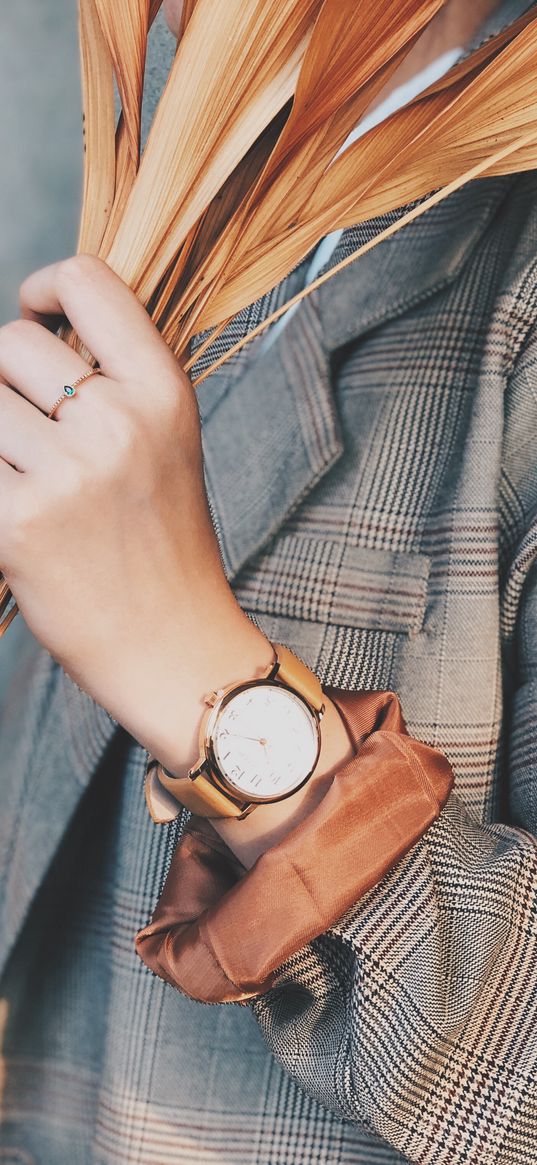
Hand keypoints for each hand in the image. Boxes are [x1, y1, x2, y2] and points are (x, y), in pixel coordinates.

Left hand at [0, 255, 271, 770]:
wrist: (173, 646)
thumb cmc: (163, 541)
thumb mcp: (165, 441)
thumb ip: (113, 378)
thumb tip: (28, 328)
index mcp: (163, 393)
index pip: (86, 281)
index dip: (44, 287)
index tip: (37, 317)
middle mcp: (118, 424)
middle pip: (10, 344)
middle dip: (6, 382)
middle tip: (33, 433)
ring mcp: (67, 475)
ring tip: (29, 478)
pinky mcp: (18, 524)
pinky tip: (17, 511)